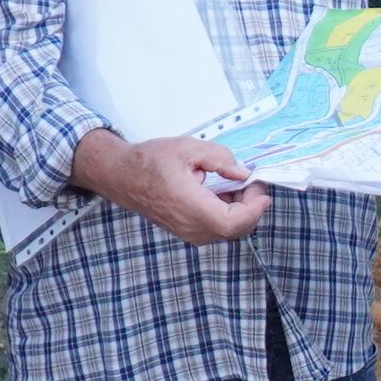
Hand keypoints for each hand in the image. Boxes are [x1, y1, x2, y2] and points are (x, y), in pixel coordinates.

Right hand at [80, 132, 272, 244]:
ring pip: (227, 231)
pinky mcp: (186, 231)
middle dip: (251, 207)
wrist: (121, 175)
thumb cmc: (150, 161)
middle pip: (235, 230)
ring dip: (240, 211)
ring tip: (237, 185)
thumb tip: (244, 173)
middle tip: (252, 183)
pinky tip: (224, 193)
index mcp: (189, 206)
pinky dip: (228, 213)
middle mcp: (189, 226)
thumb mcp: (189, 148)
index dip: (253, 208)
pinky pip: (216, 229)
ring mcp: (187, 232)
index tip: (259, 187)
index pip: (232, 222)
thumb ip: (220, 159)